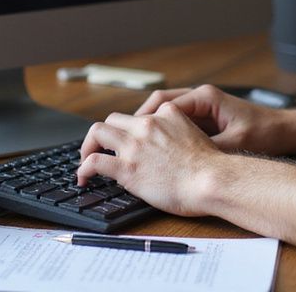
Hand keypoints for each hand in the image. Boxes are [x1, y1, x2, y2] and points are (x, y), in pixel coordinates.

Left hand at [76, 102, 222, 216]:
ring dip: (88, 146)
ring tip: (85, 160)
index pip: (138, 116)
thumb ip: (177, 133)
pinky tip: (84, 178)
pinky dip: (83, 168)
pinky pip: (94, 161)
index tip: (126, 142)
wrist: (211, 180)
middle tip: (101, 150)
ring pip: (97, 132)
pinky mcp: (127, 167)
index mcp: (166, 114)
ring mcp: (135, 145)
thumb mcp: (195, 135)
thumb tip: (167, 148)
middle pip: (113, 119)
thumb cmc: (210, 167)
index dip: (129, 130)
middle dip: (104, 135)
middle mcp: (147, 125)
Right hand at [133, 84, 283, 153]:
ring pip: (168, 114)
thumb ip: (206, 148)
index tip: (129, 133)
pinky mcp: (208, 120)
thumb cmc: (265, 133)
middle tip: (124, 138)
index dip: (143, 119)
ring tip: (137, 146)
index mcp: (205, 97)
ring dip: (152, 127)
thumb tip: (179, 159)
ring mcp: (204, 108)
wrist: (287, 132)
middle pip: (160, 104)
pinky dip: (166, 134)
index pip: (163, 102)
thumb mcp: (234, 144)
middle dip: (141, 121)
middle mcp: (202, 98)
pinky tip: (159, 151)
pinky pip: (179, 124)